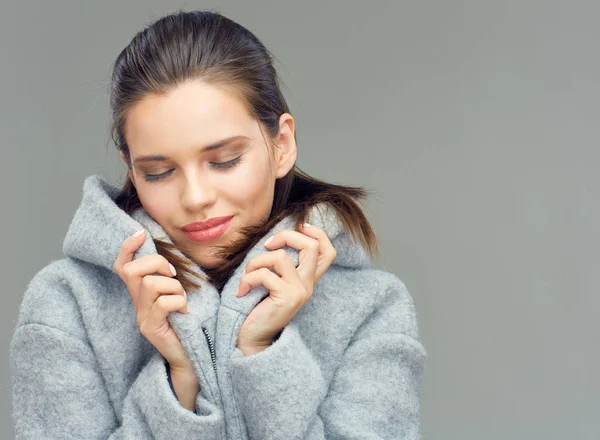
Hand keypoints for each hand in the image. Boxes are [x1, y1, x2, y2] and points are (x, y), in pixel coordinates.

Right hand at [113, 229, 193, 371]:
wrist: (190, 358)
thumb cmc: (188, 325)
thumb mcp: (178, 296)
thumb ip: (171, 279)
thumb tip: (172, 259)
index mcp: (142, 294)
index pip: (122, 267)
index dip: (127, 249)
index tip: (141, 234)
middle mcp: (137, 304)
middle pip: (133, 271)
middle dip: (156, 264)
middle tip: (174, 275)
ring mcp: (141, 317)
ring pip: (151, 284)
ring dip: (174, 287)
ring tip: (182, 301)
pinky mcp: (150, 328)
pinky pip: (163, 303)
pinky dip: (179, 303)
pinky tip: (184, 313)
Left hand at [235, 223, 336, 353]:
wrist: (252, 339)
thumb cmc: (257, 307)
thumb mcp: (273, 281)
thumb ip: (279, 264)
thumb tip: (275, 237)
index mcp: (308, 279)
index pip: (327, 251)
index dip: (317, 233)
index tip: (299, 227)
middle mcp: (308, 285)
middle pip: (311, 246)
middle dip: (286, 236)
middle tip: (268, 245)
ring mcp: (299, 292)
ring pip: (281, 258)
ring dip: (257, 261)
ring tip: (247, 276)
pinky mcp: (286, 298)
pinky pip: (265, 274)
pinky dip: (248, 278)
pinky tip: (242, 290)